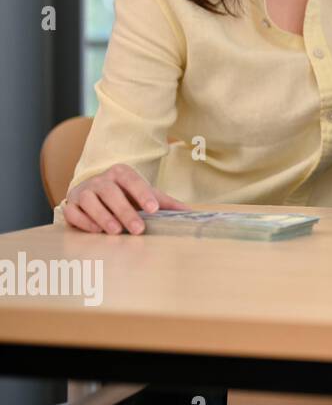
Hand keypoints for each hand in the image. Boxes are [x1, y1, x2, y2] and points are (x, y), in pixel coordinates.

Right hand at [63, 164, 188, 234]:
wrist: (94, 194)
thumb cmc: (124, 196)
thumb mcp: (144, 195)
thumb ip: (164, 203)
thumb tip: (188, 213)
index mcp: (121, 173)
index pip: (132, 180)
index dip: (143, 194)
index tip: (154, 209)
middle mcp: (100, 180)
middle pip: (111, 192)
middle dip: (125, 211)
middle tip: (139, 229)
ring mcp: (83, 191)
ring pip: (89, 200)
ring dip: (103, 216)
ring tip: (116, 232)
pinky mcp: (70, 205)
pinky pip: (73, 212)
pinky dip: (83, 221)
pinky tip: (96, 231)